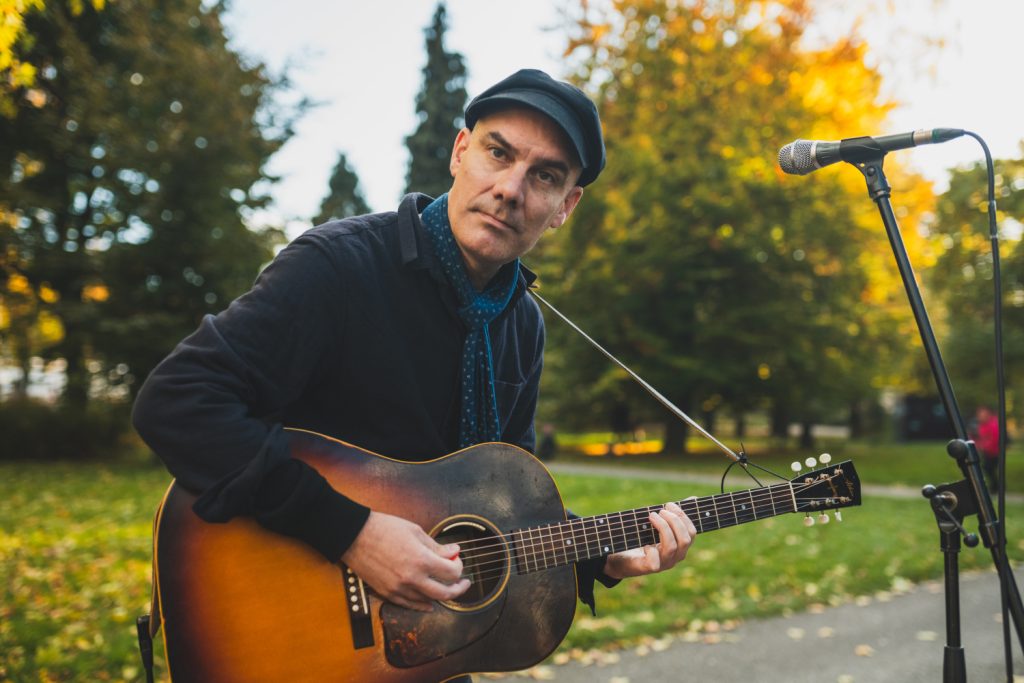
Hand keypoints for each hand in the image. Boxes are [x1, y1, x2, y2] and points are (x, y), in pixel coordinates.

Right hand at [341, 511, 470, 610]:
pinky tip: (429, 603)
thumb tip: (455, 552)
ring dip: (441, 595)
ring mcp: (398, 588)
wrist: (354, 536)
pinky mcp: (387, 593)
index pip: (451, 572)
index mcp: (421, 560)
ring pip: (428, 601)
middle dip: (458, 588)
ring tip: (447, 588)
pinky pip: (409, 605)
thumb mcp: (415, 531)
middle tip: (463, 583)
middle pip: (444, 593)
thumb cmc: (384, 528)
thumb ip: (436, 546)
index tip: (457, 561)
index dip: (459, 567)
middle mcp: (411, 578)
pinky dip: (422, 605)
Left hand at [602, 502, 696, 579]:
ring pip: (671, 547)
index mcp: (680, 545)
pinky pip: (655, 562)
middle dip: (674, 521)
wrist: (621, 556)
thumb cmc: (642, 537)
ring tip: (652, 516)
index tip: (669, 504)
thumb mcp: (659, 523)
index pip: (691, 532)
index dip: (683, 516)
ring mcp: (663, 564)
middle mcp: (675, 556)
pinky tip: (644, 543)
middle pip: (685, 539)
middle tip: (660, 511)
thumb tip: (694, 498)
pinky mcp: (648, 568)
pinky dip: (651, 550)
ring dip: (663, 528)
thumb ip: (674, 513)